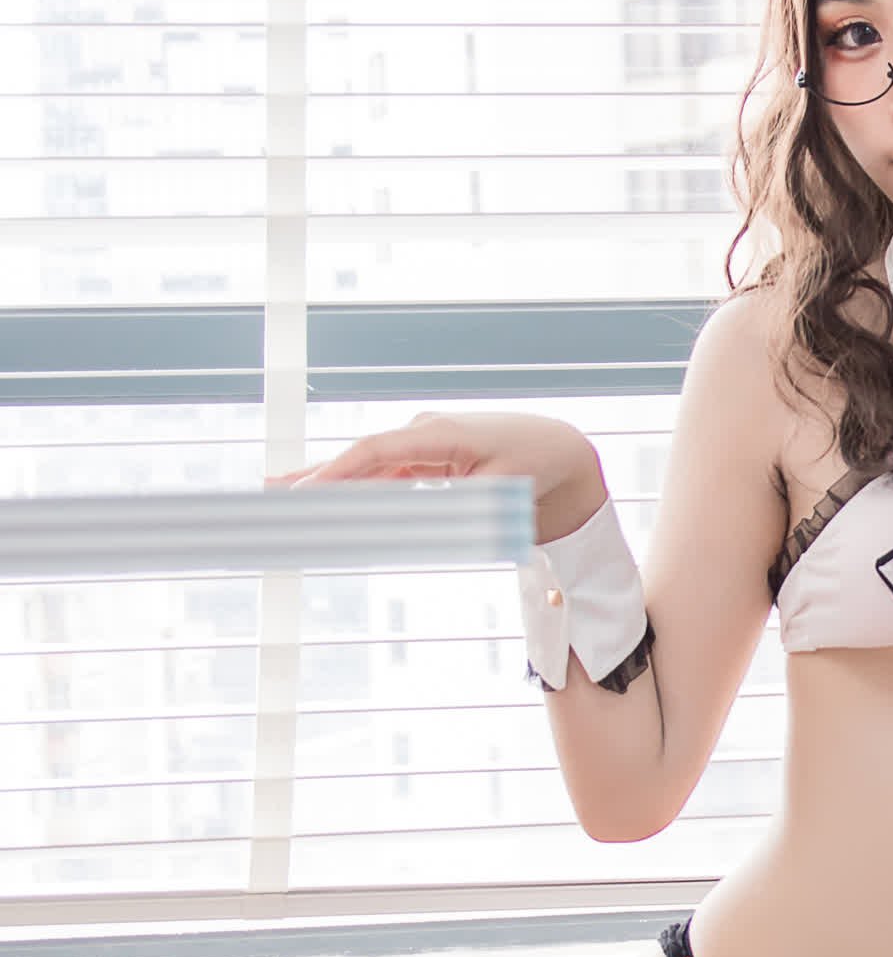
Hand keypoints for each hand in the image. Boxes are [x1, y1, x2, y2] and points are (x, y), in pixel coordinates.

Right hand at [263, 411, 605, 542]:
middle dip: (315, 476)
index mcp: (441, 433)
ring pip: (365, 467)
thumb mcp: (504, 492)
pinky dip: (352, 487)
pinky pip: (381, 475)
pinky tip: (320, 496)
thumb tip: (422, 523)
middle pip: (360, 457)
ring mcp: (422, 445)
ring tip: (277, 495)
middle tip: (269, 495)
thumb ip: (461, 504)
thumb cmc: (535, 467)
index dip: (339, 472)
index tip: (307, 493)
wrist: (557, 453)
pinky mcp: (425, 459)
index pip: (377, 451)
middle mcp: (424, 433)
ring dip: (326, 482)